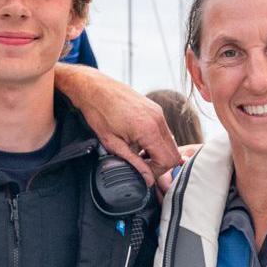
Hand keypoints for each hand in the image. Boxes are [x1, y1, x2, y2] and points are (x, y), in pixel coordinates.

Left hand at [54, 66, 183, 184]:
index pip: (167, 161)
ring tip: (139, 155)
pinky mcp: (154, 108)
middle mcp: (158, 119)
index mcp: (149, 129)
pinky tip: (139, 143)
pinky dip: (156, 142)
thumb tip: (148, 179)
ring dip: (158, 153)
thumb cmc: (98, 112)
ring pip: (170, 143)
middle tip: (142, 166)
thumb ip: (133, 163)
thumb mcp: (112, 144)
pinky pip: (164, 131)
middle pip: (174, 153)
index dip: (156, 172)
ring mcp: (158, 112)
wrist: (92, 88)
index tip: (142, 173)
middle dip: (160, 164)